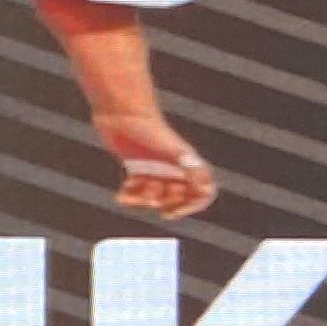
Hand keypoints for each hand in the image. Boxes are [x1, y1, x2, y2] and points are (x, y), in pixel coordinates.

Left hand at [102, 115, 218, 218]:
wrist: (122, 113)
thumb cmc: (149, 129)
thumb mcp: (173, 150)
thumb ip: (191, 168)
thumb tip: (206, 189)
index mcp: (187, 164)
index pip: (201, 192)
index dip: (191, 206)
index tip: (174, 212)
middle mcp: (172, 167)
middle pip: (176, 197)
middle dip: (164, 203)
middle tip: (152, 199)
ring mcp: (153, 168)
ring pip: (154, 196)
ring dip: (144, 201)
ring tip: (132, 195)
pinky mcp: (135, 166)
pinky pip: (135, 190)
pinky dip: (129, 197)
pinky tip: (120, 197)